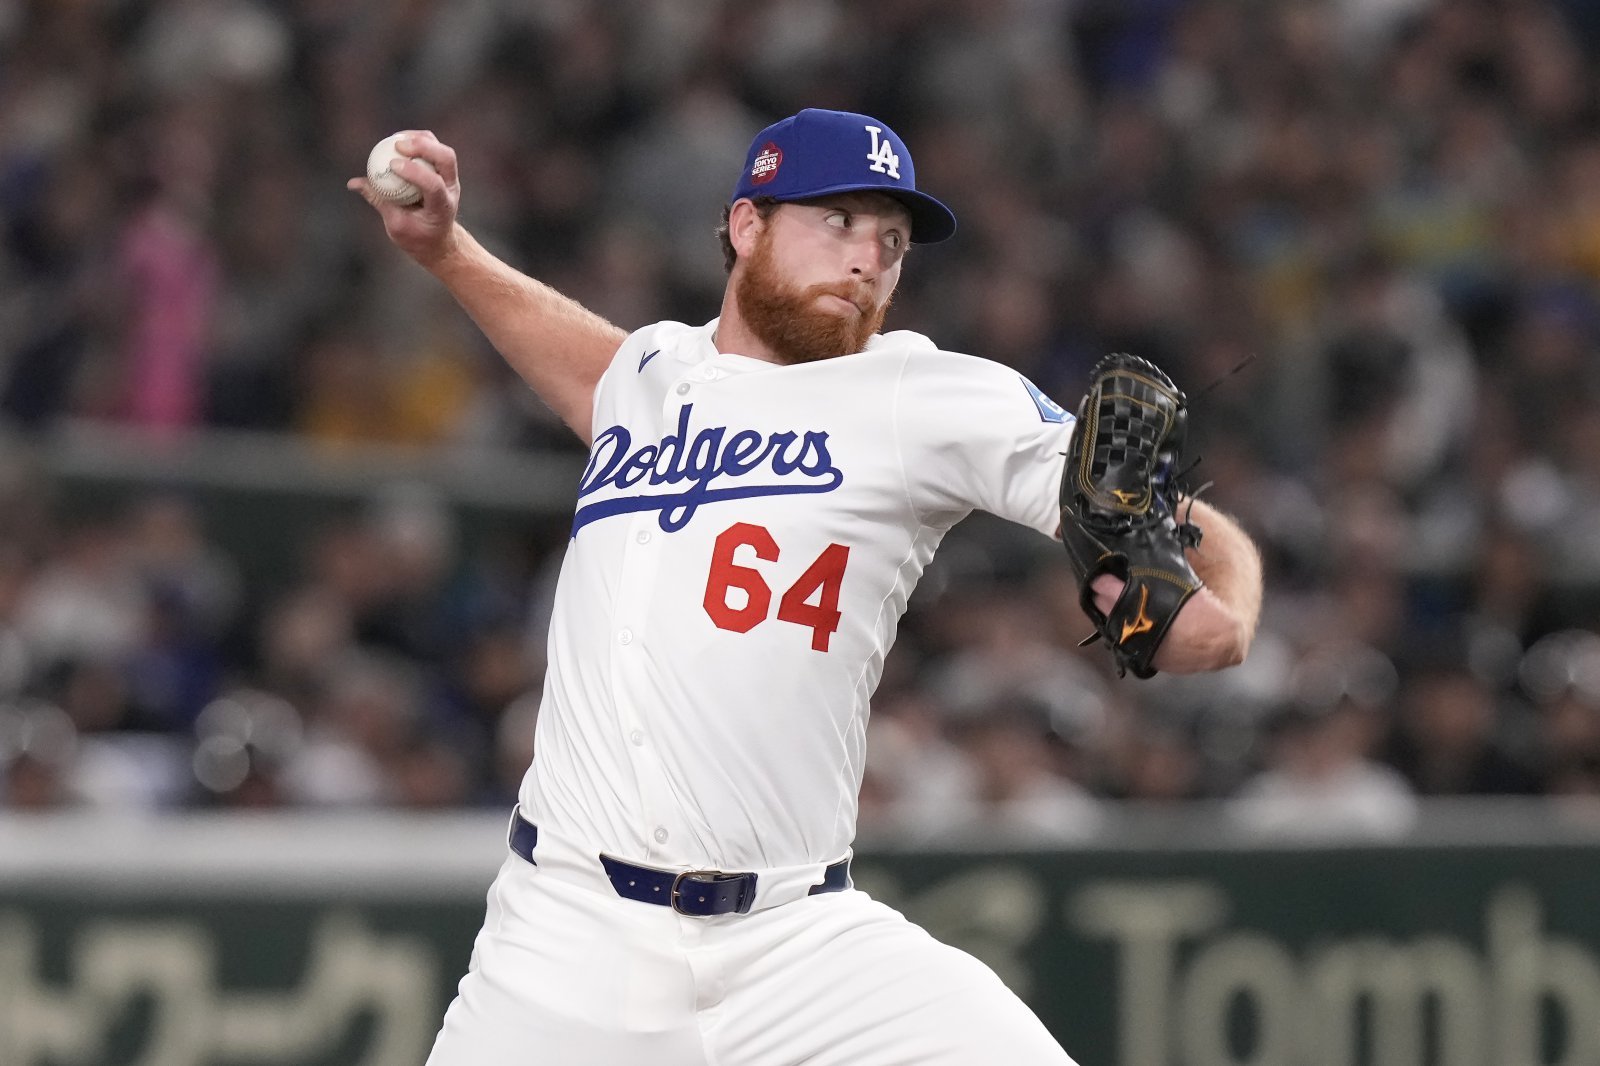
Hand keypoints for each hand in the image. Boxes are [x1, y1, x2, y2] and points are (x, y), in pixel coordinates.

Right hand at [347, 130, 461, 267]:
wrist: (438, 240)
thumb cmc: (417, 236)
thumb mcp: (396, 225)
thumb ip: (379, 201)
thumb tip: (353, 183)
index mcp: (441, 207)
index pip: (433, 185)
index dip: (414, 172)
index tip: (392, 165)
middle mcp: (451, 189)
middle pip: (446, 159)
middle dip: (423, 147)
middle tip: (398, 144)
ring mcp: (451, 178)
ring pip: (443, 150)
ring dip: (421, 139)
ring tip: (397, 139)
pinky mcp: (444, 171)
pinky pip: (435, 148)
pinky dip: (419, 140)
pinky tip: (399, 140)